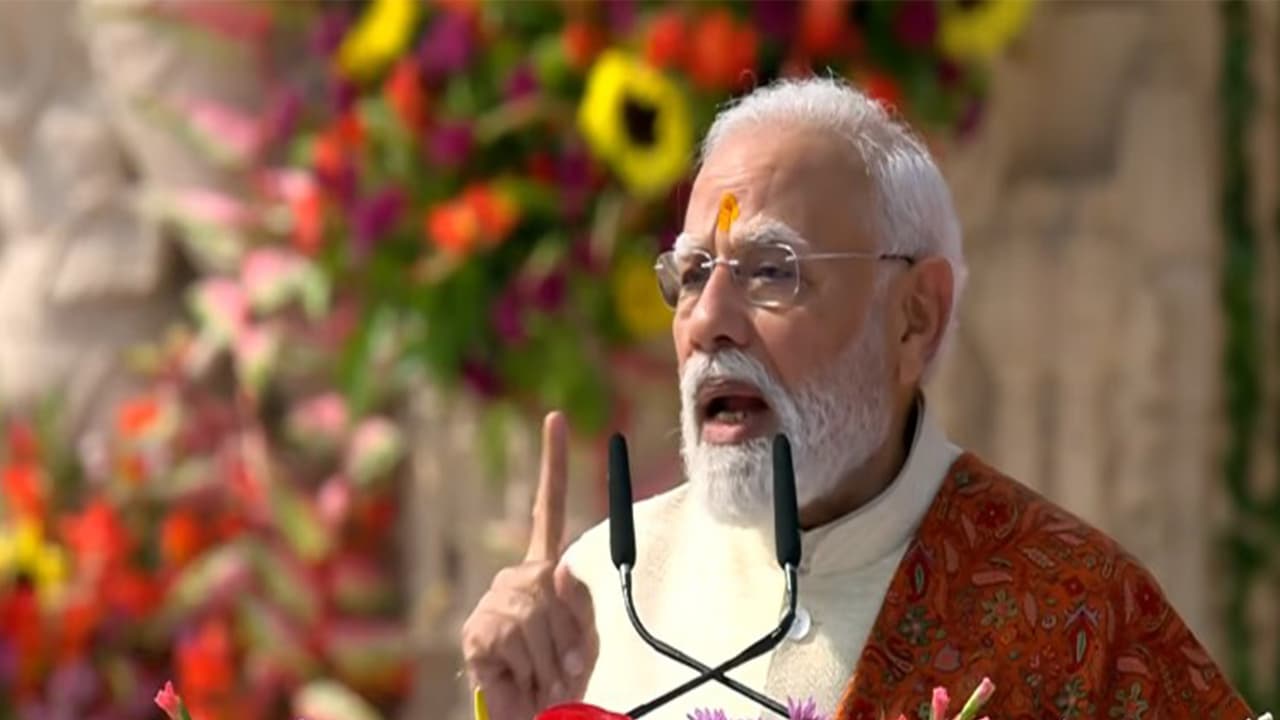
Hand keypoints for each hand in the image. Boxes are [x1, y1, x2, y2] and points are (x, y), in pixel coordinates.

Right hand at [461, 411, 598, 719]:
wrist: (532, 712)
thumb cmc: (562, 675)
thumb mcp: (586, 636)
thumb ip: (579, 601)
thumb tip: (560, 566)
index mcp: (544, 570)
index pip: (547, 509)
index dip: (552, 464)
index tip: (556, 419)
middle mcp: (516, 577)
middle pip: (557, 589)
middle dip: (570, 637)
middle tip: (562, 667)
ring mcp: (495, 600)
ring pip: (539, 620)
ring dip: (551, 659)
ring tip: (542, 675)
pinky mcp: (477, 629)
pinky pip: (519, 640)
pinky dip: (530, 668)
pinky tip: (517, 674)